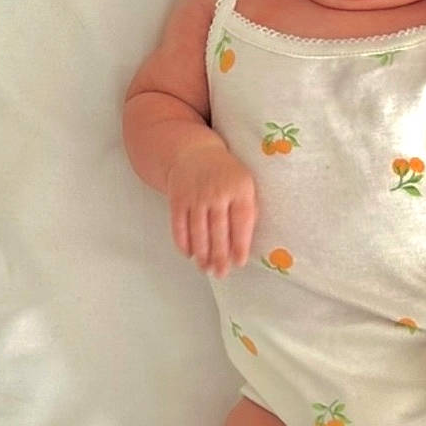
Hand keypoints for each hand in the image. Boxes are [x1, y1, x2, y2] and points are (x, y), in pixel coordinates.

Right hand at [167, 137, 256, 276]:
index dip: (240, 244)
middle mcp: (217, 192)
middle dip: (219, 256)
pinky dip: (183, 242)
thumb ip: (248, 211)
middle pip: (218, 230)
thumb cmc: (226, 175)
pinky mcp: (177, 198)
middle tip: (220, 273)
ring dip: (201, 254)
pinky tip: (189, 254)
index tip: (239, 262)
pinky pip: (179, 225)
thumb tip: (244, 246)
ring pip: (198, 231)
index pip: (242, 221)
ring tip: (205, 269)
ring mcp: (195, 195)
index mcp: (239, 188)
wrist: (195, 152)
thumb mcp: (244, 185)